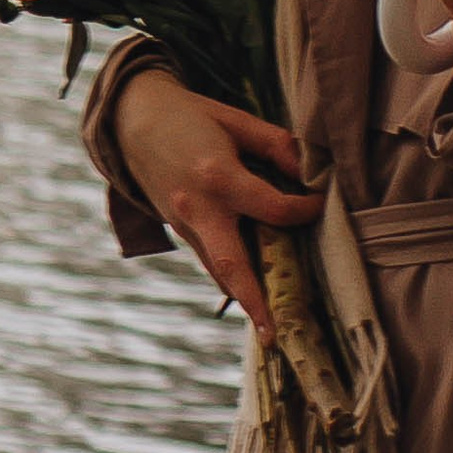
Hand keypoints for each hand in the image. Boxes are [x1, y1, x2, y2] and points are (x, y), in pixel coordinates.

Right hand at [110, 62, 323, 339]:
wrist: (132, 121)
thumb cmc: (192, 116)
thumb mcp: (238, 121)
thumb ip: (278, 145)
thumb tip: (311, 174)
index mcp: (217, 176)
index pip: (273, 208)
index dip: (304, 210)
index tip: (320, 204)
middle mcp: (198, 208)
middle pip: (230, 264)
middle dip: (253, 301)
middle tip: (273, 336)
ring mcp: (183, 223)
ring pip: (217, 269)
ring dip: (243, 296)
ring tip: (270, 326)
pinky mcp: (178, 228)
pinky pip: (208, 257)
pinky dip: (230, 274)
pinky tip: (251, 289)